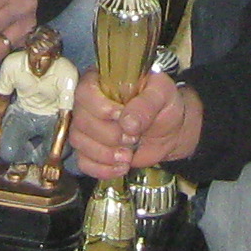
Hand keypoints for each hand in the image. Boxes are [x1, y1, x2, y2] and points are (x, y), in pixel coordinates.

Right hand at [69, 69, 199, 180]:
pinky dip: (102, 169)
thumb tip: (127, 122)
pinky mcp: (91, 149)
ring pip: (79, 142)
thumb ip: (146, 104)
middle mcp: (90, 103)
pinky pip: (83, 162)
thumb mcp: (162, 95)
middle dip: (109, 135)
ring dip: (106, 154)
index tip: (121, 116)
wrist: (171, 131)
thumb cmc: (164, 105)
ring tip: (128, 154)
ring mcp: (88, 128)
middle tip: (133, 137)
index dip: (100, 108)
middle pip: (81, 121)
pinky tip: (121, 166)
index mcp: (104, 81)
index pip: (85, 92)